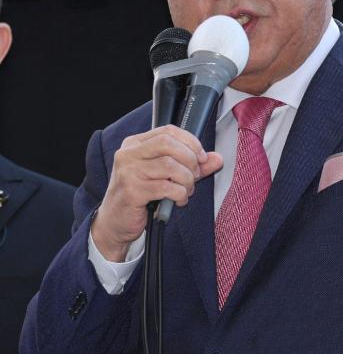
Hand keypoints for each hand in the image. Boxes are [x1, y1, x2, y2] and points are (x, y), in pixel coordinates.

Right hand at [91, 125, 222, 261]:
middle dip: (190, 160)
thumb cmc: (141, 195)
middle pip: (168, 144)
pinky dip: (180, 194)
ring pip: (170, 166)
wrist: (115, 222)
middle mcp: (128, 154)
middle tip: (195, 175)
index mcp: (135, 144)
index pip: (168, 131)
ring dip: (187, 180)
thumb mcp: (167, 175)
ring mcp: (128, 172)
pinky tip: (178, 200)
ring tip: (186, 190)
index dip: (190, 142)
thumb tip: (217, 159)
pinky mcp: (131, 191)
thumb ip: (191, 165)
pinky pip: (166, 187)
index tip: (202, 157)